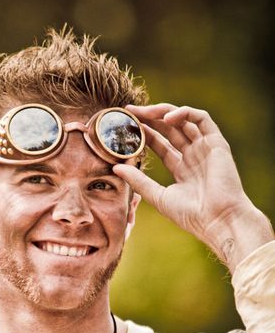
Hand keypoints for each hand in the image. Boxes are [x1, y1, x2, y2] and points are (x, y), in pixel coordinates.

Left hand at [113, 103, 273, 272]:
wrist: (217, 220)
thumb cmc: (190, 215)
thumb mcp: (157, 196)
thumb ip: (138, 181)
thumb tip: (115, 168)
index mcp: (181, 169)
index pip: (160, 144)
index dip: (145, 133)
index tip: (127, 126)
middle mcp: (194, 156)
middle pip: (170, 129)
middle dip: (150, 118)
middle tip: (130, 112)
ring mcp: (206, 148)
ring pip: (184, 120)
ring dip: (163, 112)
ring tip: (144, 112)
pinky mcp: (217, 143)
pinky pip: (202, 119)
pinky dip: (184, 113)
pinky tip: (167, 118)